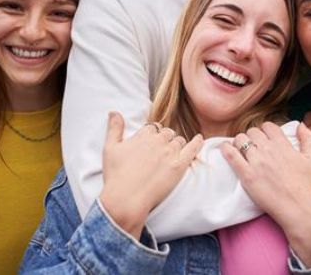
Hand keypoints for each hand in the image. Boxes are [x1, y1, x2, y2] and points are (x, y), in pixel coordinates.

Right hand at [99, 113, 202, 238]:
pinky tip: (199, 139)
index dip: (152, 135)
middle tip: (160, 151)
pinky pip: (193, 149)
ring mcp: (170, 153)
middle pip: (167, 133)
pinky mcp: (179, 166)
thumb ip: (114, 128)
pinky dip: (197, 142)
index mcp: (143, 135)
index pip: (153, 128)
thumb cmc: (115, 176)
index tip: (151, 143)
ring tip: (172, 154)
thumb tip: (113, 111)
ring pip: (179, 141)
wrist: (125, 199)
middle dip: (165, 139)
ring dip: (176, 145)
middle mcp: (158, 141)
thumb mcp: (110, 148)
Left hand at [222, 122, 310, 266]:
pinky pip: (231, 155)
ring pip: (240, 140)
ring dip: (239, 142)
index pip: (268, 126)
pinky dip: (226, 149)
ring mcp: (256, 162)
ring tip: (241, 150)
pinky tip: (225, 149)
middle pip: (252, 132)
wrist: (298, 208)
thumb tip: (300, 124)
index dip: (265, 131)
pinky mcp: (246, 175)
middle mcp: (269, 150)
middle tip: (253, 147)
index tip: (264, 139)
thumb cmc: (305, 185)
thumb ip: (308, 138)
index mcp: (283, 145)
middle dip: (252, 137)